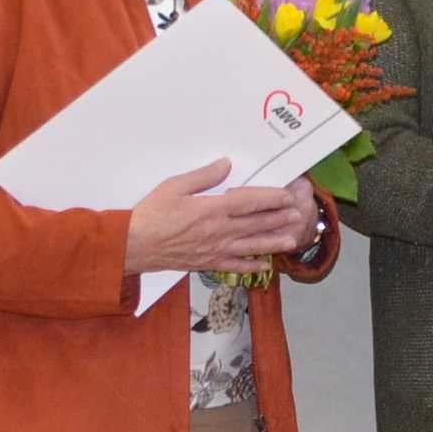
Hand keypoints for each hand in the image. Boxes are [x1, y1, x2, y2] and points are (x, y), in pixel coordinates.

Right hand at [126, 160, 322, 274]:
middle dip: (279, 218)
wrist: (134, 246)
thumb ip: (204, 176)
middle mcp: (219, 231)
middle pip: (257, 223)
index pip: (250, 202)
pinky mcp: (208, 263)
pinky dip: (252, 266)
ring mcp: (216, 249)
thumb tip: (226, 164)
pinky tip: (266, 265)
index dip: (271, 198)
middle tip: (298, 215)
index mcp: (213, 209)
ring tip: (292, 239)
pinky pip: (236, 266)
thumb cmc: (151, 214)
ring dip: (274, 242)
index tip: (287, 195)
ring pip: (252, 246)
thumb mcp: (174, 186)